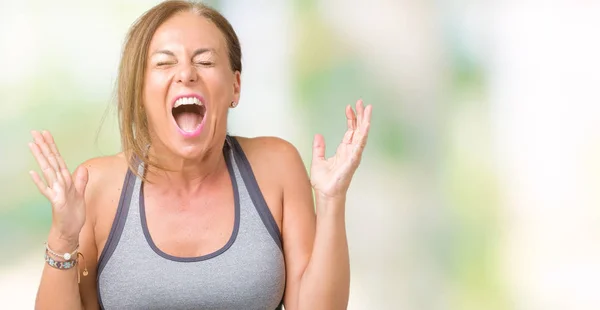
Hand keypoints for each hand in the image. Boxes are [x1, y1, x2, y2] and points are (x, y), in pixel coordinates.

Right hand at [28, 130, 88, 245]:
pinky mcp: (56, 202)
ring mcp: (56, 192)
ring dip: (41, 158)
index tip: (46, 133)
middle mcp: (58, 184)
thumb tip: (82, 167)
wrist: (69, 231)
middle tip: (35, 132)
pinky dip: (40, 182)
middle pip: (51, 161)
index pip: (58, 159)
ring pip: (48, 171)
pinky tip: (32, 173)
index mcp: (65, 180)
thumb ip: (81, 181)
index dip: (53, 146)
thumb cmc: (73, 214)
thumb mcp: (80, 195)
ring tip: (33, 145)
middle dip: (44, 146)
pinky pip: (47, 191)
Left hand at [310, 99, 371, 199]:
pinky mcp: (352, 161)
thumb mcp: (318, 160)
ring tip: (368, 109)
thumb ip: (319, 148)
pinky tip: (366, 126)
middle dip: (361, 116)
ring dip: (365, 122)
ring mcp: (353, 156)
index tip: (349, 106)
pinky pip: (359, 146)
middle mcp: (351, 151)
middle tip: (362, 102)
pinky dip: (363, 135)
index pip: (350, 130)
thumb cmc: (323, 182)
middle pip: (358, 130)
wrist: (324, 194)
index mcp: (344, 150)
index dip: (351, 118)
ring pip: (361, 135)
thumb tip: (318, 135)